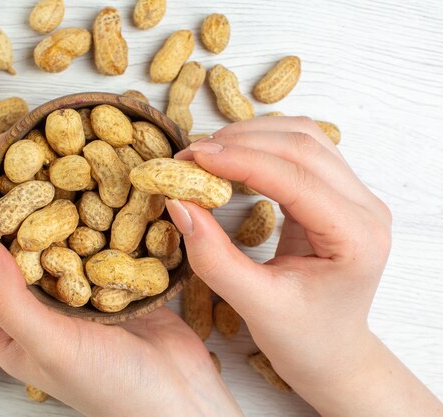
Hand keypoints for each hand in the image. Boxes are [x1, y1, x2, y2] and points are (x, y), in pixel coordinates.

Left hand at [0, 144, 242, 416]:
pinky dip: (96, 209)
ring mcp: (81, 290)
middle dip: (9, 194)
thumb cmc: (111, 387)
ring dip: (53, 195)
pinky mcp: (116, 280)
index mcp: (13, 325)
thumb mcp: (51, 347)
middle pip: (18, 238)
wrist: (180, 400)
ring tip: (50, 155)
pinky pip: (100, 237)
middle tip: (7, 148)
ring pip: (59, 232)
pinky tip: (98, 180)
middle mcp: (43, 304)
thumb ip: (10, 300)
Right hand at [169, 117, 441, 416]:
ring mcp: (356, 195)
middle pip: (302, 145)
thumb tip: (179, 203)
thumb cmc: (303, 337)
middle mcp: (365, 208)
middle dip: (240, 142)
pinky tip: (233, 156)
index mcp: (356, 237)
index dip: (239, 161)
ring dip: (251, 135)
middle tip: (189, 156)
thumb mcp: (255, 304)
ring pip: (304, 136)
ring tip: (206, 154)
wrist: (332, 351)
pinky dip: (263, 143)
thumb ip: (214, 257)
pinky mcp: (337, 192)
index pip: (295, 178)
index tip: (191, 157)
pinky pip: (302, 149)